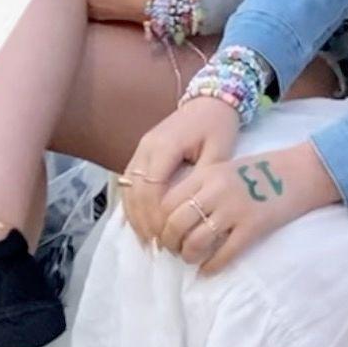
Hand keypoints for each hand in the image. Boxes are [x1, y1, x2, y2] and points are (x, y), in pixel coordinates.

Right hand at [123, 97, 240, 244]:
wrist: (211, 100)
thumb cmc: (218, 126)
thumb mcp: (219, 153)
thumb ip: (203, 180)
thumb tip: (192, 211)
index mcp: (165, 145)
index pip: (152, 187)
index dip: (156, 215)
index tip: (167, 237)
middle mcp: (146, 147)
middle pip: (136, 190)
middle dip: (145, 221)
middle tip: (158, 246)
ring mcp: (141, 148)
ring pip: (128, 187)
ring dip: (135, 216)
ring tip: (148, 242)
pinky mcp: (141, 152)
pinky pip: (130, 182)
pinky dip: (133, 204)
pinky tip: (141, 224)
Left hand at [154, 141, 339, 273]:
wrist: (301, 170)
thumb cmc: (260, 169)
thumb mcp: (224, 168)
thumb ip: (201, 185)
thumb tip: (174, 214)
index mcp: (206, 173)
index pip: (167, 201)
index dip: (158, 221)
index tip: (160, 232)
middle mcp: (216, 190)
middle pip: (176, 223)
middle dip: (169, 242)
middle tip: (172, 249)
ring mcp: (234, 209)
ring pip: (196, 241)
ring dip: (188, 255)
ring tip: (190, 258)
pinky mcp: (252, 227)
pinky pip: (224, 254)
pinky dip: (211, 266)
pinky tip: (207, 270)